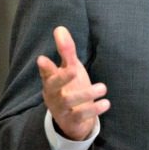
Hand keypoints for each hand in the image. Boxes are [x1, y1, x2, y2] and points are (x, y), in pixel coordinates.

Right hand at [37, 26, 109, 140]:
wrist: (73, 121)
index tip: (42, 58)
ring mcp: (62, 109)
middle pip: (53, 86)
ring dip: (86, 94)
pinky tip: (106, 103)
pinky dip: (94, 110)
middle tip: (74, 69)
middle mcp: (54, 94)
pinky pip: (81, 116)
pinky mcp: (72, 121)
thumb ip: (66, 50)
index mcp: (52, 80)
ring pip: (70, 102)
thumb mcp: (70, 68)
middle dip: (62, 77)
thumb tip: (59, 28)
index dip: (45, 66)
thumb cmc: (70, 87)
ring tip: (102, 87)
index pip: (47, 72)